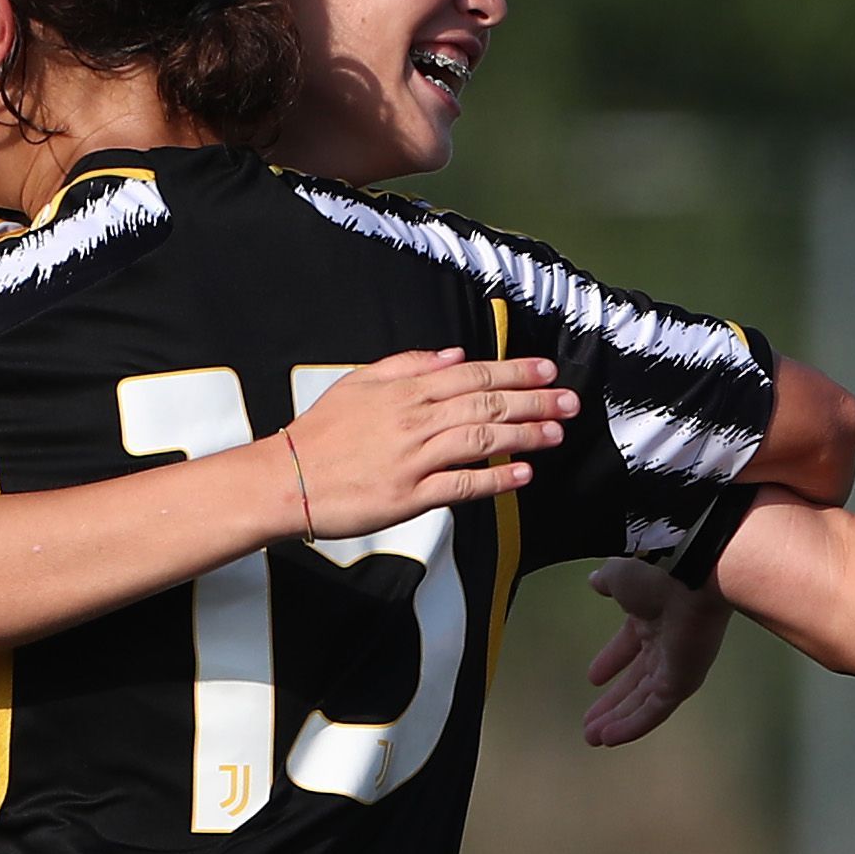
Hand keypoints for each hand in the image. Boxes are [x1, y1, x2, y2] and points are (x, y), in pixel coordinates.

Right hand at [281, 348, 574, 539]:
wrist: (286, 479)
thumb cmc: (320, 434)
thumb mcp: (357, 383)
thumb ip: (406, 365)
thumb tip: (453, 356)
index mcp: (403, 391)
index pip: (470, 375)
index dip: (513, 372)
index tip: (546, 370)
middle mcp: (413, 421)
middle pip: (484, 405)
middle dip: (533, 401)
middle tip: (569, 400)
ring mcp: (412, 459)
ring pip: (479, 441)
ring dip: (523, 436)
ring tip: (556, 433)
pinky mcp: (408, 496)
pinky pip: (459, 486)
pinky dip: (493, 480)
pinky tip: (521, 476)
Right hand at [581, 556, 731, 746]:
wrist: (695, 572)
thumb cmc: (658, 567)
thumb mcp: (619, 573)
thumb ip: (607, 581)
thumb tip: (595, 582)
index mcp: (650, 616)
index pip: (628, 646)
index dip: (611, 661)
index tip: (592, 678)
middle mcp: (665, 643)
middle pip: (635, 681)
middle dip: (612, 702)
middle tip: (590, 722)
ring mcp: (676, 665)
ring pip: (643, 701)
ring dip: (617, 719)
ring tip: (593, 738)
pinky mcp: (683, 680)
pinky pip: (655, 709)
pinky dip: (633, 725)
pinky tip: (611, 738)